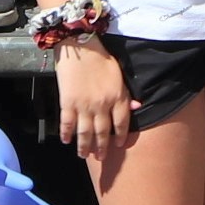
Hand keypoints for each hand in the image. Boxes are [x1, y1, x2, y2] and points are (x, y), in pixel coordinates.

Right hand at [54, 36, 136, 158]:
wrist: (79, 47)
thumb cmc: (101, 58)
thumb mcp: (119, 75)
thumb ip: (126, 94)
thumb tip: (137, 107)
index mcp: (117, 97)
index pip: (121, 123)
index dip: (120, 136)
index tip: (118, 146)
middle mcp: (102, 105)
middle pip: (103, 132)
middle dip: (102, 147)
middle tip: (100, 157)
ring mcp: (84, 106)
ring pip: (85, 133)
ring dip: (84, 146)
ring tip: (84, 155)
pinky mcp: (68, 103)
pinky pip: (67, 123)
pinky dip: (66, 134)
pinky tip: (67, 141)